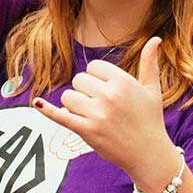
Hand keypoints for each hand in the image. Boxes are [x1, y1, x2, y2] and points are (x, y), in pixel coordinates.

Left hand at [33, 37, 176, 177]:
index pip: (94, 67)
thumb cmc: (150, 120)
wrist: (149, 154)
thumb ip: (150, 62)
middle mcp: (108, 95)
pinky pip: (61, 116)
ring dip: (75, 104)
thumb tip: (155, 38)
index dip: (97, 78)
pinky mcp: (86, 131)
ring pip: (69, 97)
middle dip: (85, 91)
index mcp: (123, 81)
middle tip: (101, 105)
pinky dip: (47, 110)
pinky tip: (37, 103)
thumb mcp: (152, 89)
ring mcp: (96, 113)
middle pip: (79, 80)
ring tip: (91, 115)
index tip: (107, 90)